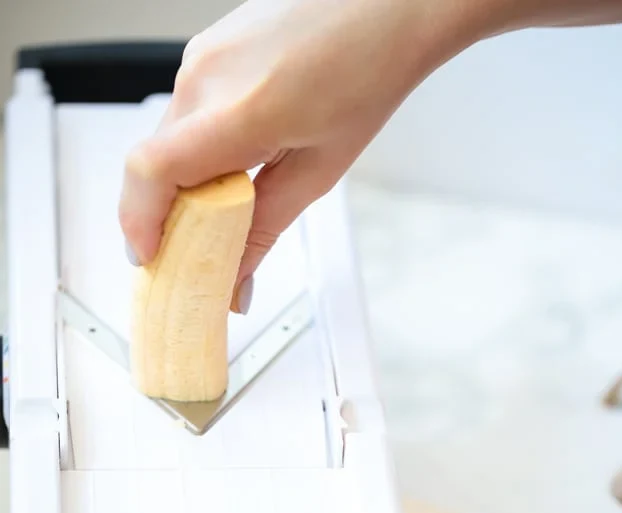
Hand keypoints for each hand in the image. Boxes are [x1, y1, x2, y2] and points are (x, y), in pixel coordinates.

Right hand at [118, 0, 490, 309]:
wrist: (385, 7)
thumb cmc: (367, 72)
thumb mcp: (318, 171)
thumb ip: (265, 229)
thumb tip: (234, 279)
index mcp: (239, 111)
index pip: (151, 171)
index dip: (138, 223)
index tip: (152, 257)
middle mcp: (206, 76)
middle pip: (154, 165)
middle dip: (165, 217)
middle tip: (192, 254)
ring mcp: (200, 56)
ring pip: (167, 140)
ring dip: (184, 183)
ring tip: (224, 208)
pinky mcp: (205, 49)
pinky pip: (184, 114)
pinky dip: (196, 150)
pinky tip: (232, 163)